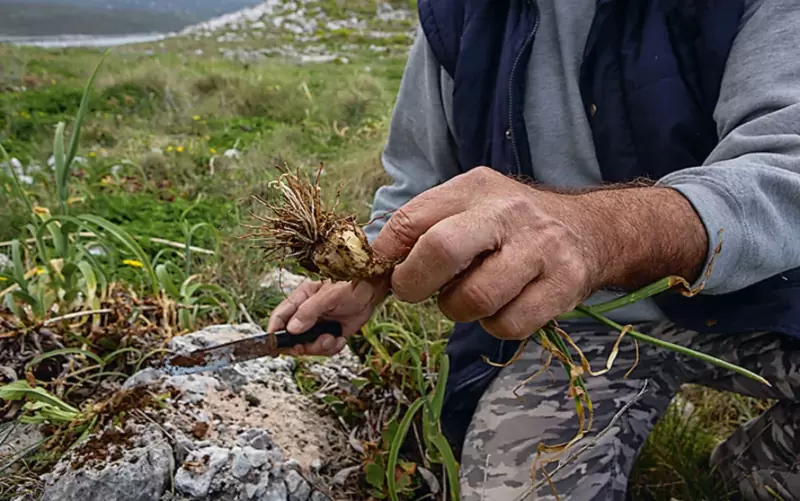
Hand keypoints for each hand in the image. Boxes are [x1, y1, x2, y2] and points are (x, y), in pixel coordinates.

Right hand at [267, 278, 389, 355]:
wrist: (372, 290)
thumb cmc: (350, 285)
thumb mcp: (328, 297)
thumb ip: (309, 312)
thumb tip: (292, 329)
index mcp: (300, 299)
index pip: (280, 316)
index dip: (274, 332)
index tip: (272, 347)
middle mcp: (307, 313)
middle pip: (292, 337)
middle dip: (302, 345)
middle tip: (311, 346)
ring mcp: (318, 324)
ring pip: (308, 346)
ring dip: (319, 348)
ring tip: (332, 339)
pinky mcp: (331, 333)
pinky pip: (325, 348)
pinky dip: (332, 348)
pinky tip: (340, 339)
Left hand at [371, 167, 706, 339]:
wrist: (588, 230)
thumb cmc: (508, 225)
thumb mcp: (467, 208)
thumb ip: (421, 230)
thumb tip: (368, 272)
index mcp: (474, 189)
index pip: (411, 219)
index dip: (386, 255)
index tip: (383, 273)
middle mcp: (507, 213)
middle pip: (440, 250)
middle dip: (414, 283)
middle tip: (415, 291)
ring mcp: (539, 249)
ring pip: (474, 298)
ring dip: (458, 309)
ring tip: (470, 294)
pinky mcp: (562, 287)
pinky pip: (507, 325)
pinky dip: (495, 324)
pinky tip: (504, 304)